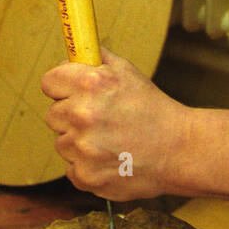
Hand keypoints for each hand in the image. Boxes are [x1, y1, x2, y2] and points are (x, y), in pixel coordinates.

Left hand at [41, 46, 192, 199]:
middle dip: (71, 116)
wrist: (179, 150)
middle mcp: (82, 114)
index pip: (48, 82)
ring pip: (62, 143)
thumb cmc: (153, 109)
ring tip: (110, 141)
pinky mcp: (86, 176)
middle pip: (52, 115)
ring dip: (80, 143)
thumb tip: (72, 52)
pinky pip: (72, 168)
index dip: (61, 87)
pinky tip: (110, 159)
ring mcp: (83, 148)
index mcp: (90, 84)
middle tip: (99, 119)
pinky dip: (87, 167)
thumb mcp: (127, 72)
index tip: (71, 93)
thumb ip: (95, 59)